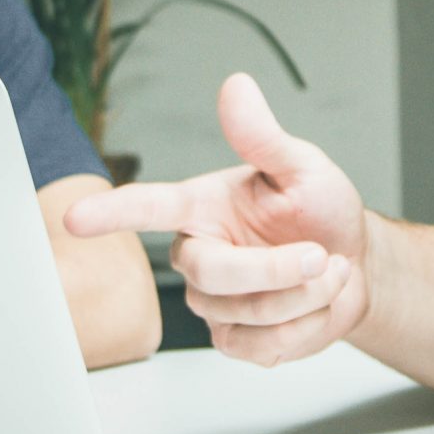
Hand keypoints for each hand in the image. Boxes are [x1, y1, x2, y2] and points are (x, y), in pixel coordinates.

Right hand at [64, 73, 368, 366]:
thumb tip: (236, 87)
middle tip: (320, 255)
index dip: (112, 213)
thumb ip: (263, 137)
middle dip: (277, 270)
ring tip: (326, 271)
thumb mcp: (303, 167)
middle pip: (212, 273)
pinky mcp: (234, 340)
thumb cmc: (322, 212)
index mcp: (202, 207)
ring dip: (305, 296)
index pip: (149, 208)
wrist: (358, 266)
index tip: (76, 219)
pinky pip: (261, 346)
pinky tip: (314, 305)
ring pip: (247, 313)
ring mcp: (214, 303)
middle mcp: (200, 254)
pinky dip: (305, 327)